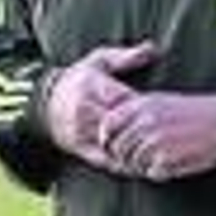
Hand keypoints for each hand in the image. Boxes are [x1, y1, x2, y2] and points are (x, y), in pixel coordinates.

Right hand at [44, 42, 156, 170]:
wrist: (45, 102)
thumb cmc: (80, 78)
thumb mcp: (99, 60)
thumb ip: (125, 56)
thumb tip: (153, 49)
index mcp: (93, 87)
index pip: (125, 99)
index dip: (146, 106)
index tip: (165, 110)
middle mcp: (86, 111)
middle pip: (122, 124)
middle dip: (145, 130)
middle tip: (170, 135)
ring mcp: (83, 132)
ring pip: (116, 145)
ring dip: (139, 151)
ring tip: (163, 153)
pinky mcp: (81, 149)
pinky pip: (106, 161)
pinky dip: (126, 165)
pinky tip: (144, 166)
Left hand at [97, 92, 215, 181]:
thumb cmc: (199, 112)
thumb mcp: (164, 101)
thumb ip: (137, 112)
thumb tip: (114, 129)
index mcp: (141, 106)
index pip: (108, 126)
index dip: (109, 139)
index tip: (116, 146)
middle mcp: (144, 122)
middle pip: (118, 149)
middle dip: (126, 158)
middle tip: (141, 160)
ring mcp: (154, 141)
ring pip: (133, 163)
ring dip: (144, 167)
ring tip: (161, 162)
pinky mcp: (166, 158)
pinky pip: (151, 173)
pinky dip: (159, 173)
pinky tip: (173, 165)